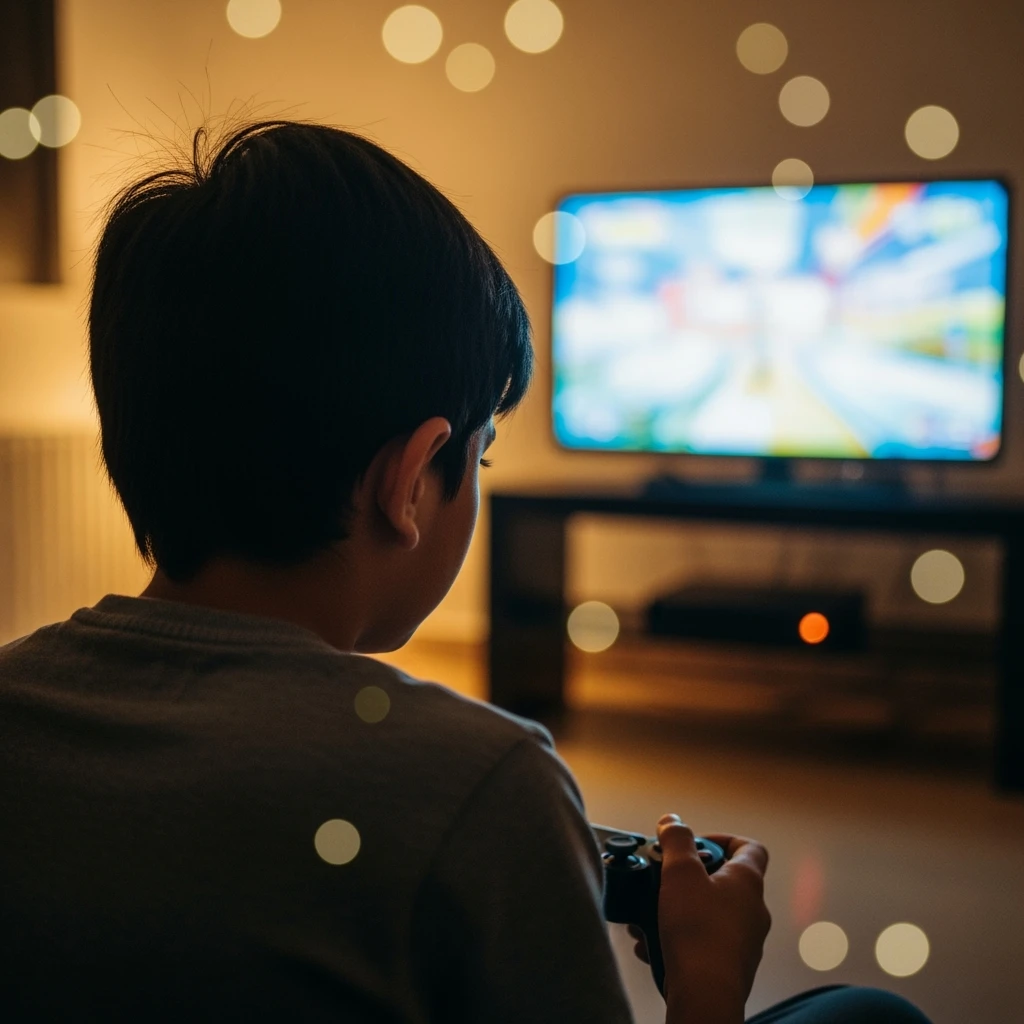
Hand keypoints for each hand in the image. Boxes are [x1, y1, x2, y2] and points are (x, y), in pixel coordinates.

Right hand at [653, 815, 770, 1013]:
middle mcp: (752, 911)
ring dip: (678, 909)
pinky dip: (679, 938)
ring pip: (708, 913)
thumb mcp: (680, 873)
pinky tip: (652, 943)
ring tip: (650, 914)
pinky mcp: (728, 967)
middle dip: (687, 877)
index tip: (694, 844)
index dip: (723, 839)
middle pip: (723, 881)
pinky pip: (702, 943)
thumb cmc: (698, 932)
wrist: (704, 995)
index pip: (751, 848)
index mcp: (747, 882)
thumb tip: (673, 820)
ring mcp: (743, 941)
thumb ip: (676, 841)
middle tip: (663, 878)